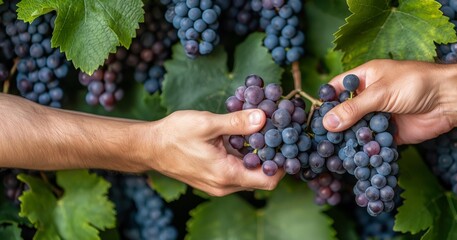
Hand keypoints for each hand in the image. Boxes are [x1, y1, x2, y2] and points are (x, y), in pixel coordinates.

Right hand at [143, 109, 283, 195]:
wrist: (149, 147)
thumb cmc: (174, 135)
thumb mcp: (206, 123)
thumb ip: (237, 122)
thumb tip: (263, 117)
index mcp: (226, 174)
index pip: (269, 179)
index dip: (282, 163)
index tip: (286, 142)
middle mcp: (225, 185)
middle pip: (263, 178)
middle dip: (273, 157)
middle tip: (277, 133)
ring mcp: (219, 184)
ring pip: (250, 174)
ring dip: (259, 156)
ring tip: (263, 131)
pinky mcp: (214, 178)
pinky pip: (238, 171)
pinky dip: (245, 156)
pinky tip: (245, 136)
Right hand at [322, 59, 454, 143]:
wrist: (449, 100)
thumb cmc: (415, 84)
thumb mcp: (380, 93)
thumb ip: (353, 108)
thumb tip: (327, 123)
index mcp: (365, 78)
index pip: (337, 88)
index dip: (325, 102)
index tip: (314, 119)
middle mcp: (370, 97)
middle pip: (345, 113)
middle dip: (336, 126)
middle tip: (323, 141)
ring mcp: (380, 115)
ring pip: (359, 130)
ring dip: (351, 140)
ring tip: (338, 154)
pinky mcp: (391, 133)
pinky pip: (375, 143)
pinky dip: (368, 150)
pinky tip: (359, 159)